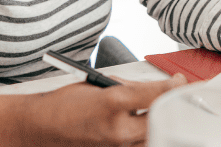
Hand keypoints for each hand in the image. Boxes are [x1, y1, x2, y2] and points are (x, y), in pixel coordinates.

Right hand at [27, 74, 186, 145]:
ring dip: (159, 123)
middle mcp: (117, 128)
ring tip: (159, 112)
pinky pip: (140, 146)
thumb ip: (130, 87)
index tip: (179, 81)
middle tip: (175, 97)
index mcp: (113, 102)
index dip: (174, 85)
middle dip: (170, 105)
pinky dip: (146, 136)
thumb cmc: (66, 103)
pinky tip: (146, 127)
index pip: (157, 93)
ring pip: (154, 137)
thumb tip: (157, 87)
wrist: (41, 127)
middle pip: (161, 118)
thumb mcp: (100, 85)